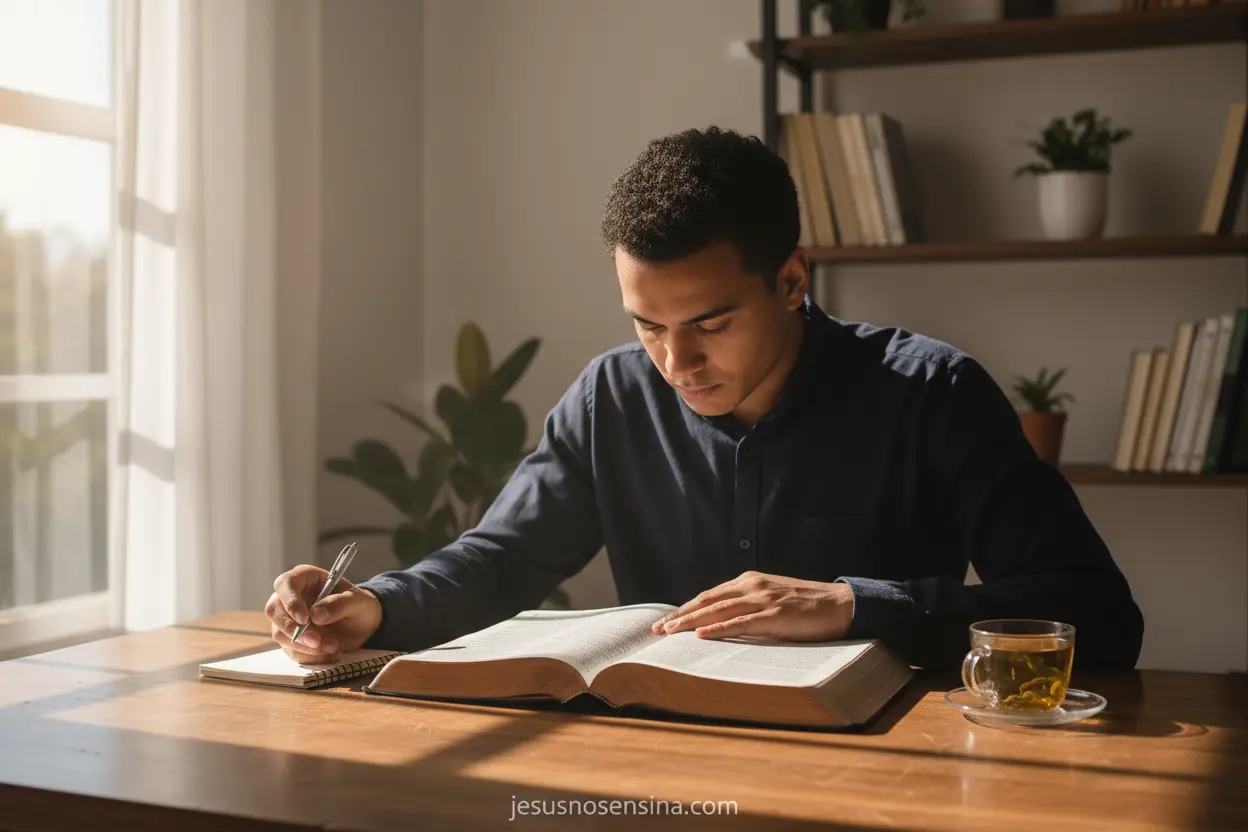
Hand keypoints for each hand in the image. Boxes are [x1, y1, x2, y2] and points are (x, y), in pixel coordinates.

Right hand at [266, 564, 382, 663]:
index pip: (285, 584)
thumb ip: (339, 604)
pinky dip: (310, 656)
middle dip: (294, 630)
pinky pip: (291, 650)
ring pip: (280, 633)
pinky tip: (329, 654)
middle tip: (317, 641)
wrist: (362, 626)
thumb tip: (316, 614)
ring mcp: (288, 618)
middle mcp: (290, 596)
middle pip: (274, 610)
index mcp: (305, 578)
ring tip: (333, 647)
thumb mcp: (357, 602)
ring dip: (305, 646)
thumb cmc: (358, 606)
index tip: (304, 619)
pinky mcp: (291, 638)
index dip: (290, 601)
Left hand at [650, 571, 853, 640]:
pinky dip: (719, 629)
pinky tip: (703, 635)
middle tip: (657, 630)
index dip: (685, 609)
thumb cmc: (806, 606)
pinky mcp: (775, 615)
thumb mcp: (771, 599)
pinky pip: (741, 622)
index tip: (666, 622)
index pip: (708, 596)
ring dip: (691, 623)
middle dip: (680, 616)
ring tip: (670, 633)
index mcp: (748, 581)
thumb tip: (720, 623)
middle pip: (706, 602)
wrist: (840, 604)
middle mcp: (751, 586)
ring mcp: (762, 599)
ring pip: (718, 611)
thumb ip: (747, 606)